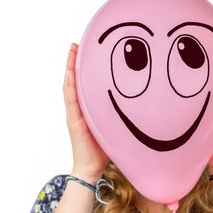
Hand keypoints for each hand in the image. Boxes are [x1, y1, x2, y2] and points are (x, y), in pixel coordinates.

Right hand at [63, 43, 108, 182]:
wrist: (92, 168)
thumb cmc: (105, 149)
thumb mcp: (114, 125)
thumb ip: (121, 114)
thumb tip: (143, 104)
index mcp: (87, 108)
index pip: (83, 83)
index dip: (83, 67)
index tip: (87, 50)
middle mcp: (78, 108)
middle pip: (74, 80)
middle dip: (74, 61)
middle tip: (76, 43)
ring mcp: (74, 114)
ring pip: (70, 86)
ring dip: (69, 68)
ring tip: (72, 50)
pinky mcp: (74, 121)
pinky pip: (71, 99)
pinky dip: (70, 85)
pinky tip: (70, 72)